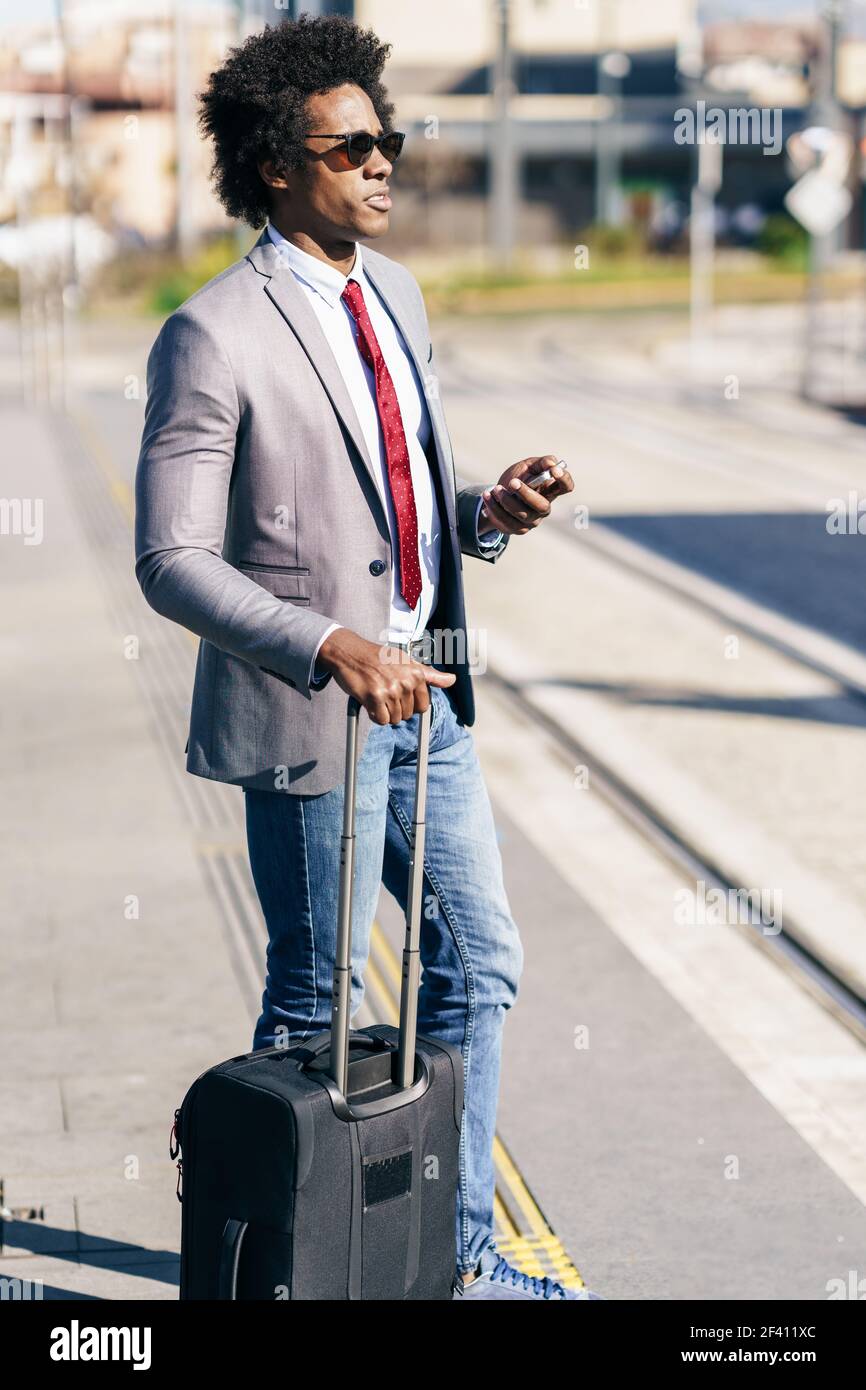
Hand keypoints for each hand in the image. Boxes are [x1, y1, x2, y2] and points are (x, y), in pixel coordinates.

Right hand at [316, 627, 455, 724]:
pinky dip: (375, 715)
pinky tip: (370, 701)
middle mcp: (405, 682)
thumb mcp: (406, 660)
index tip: (400, 693)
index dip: (411, 703)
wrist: (350, 652)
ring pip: (394, 719)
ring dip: (385, 712)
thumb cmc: (377, 657)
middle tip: (385, 691)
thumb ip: (429, 674)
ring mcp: (390, 690)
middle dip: (397, 708)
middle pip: (408, 714)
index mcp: (416, 673)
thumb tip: (452, 680)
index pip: (423, 706)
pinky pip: (381, 720)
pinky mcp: (374, 697)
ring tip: (377, 694)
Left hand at [478, 456, 572, 535]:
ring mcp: (532, 520)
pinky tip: (488, 496)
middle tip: (512, 482)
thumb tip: (552, 462)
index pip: (566, 487)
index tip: (555, 469)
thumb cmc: (518, 478)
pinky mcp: (518, 529)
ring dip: (506, 501)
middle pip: (542, 506)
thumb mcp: (528, 466)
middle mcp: (544, 508)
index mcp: (550, 490)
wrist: (498, 494)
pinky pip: (507, 521)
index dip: (564, 479)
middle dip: (526, 494)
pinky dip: (495, 508)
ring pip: (522, 515)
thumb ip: (540, 462)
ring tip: (495, 489)